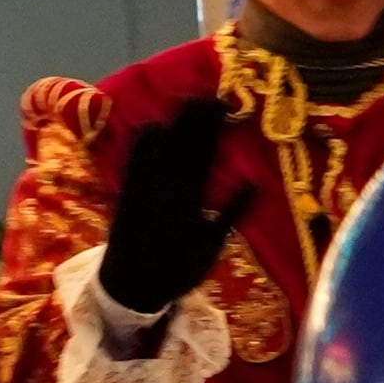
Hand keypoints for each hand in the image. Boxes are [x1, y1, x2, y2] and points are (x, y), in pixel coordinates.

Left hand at [101, 96, 252, 316]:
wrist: (130, 289)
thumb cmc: (176, 272)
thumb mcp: (212, 246)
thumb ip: (234, 213)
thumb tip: (258, 183)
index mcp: (190, 198)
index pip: (205, 154)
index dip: (213, 128)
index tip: (224, 105)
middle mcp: (166, 187)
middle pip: (184, 143)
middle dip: (195, 117)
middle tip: (207, 94)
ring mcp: (143, 187)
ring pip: (160, 147)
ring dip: (173, 123)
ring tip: (184, 101)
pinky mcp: (125, 192)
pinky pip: (133, 161)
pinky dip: (142, 144)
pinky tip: (149, 126)